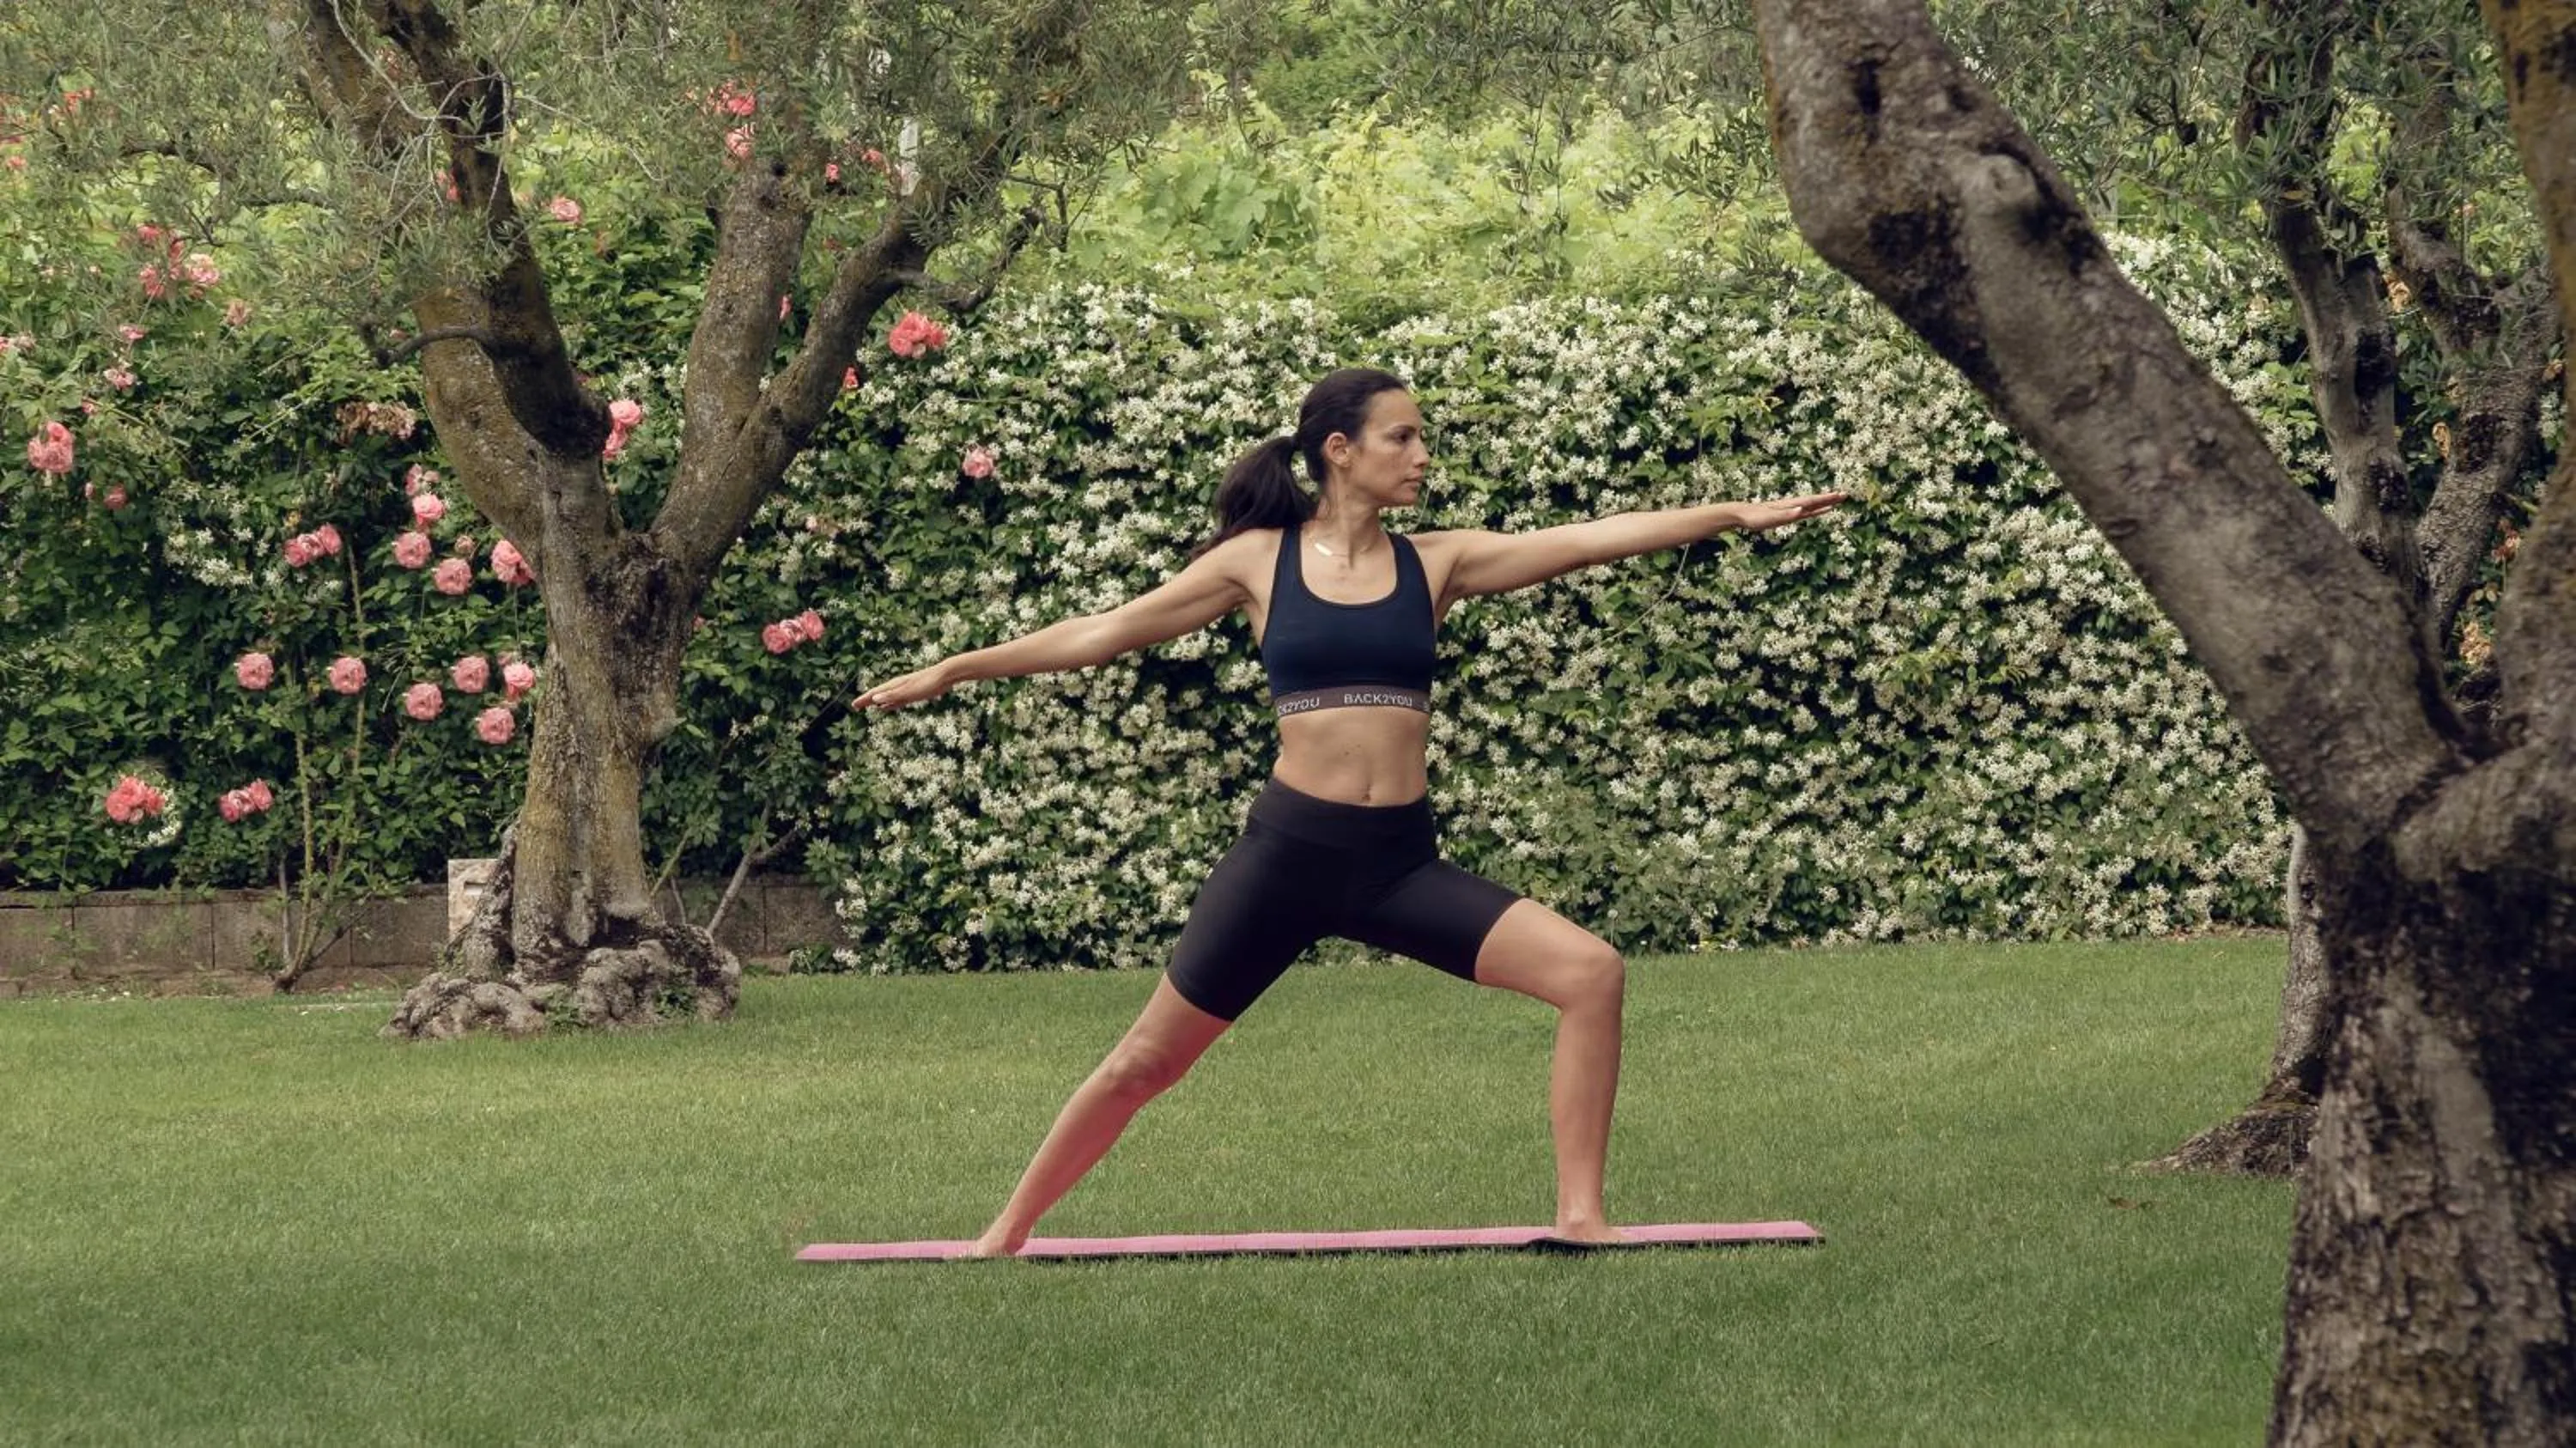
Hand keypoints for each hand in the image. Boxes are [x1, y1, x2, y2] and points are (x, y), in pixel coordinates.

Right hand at [852, 660, 956, 711]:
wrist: (945, 675)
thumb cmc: (928, 683)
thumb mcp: (909, 691)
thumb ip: (893, 695)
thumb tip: (874, 698)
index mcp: (895, 685)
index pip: (875, 693)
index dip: (864, 699)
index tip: (854, 705)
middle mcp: (898, 686)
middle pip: (879, 694)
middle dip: (867, 700)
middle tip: (855, 706)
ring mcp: (905, 690)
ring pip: (887, 697)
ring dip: (877, 702)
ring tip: (868, 706)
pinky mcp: (913, 694)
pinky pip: (897, 701)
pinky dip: (889, 704)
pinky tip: (886, 707)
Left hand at [1733, 491, 1849, 532]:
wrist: (1741, 514)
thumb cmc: (1755, 517)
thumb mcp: (1770, 518)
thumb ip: (1786, 515)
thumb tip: (1801, 510)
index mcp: (1790, 505)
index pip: (1812, 501)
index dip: (1826, 499)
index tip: (1839, 495)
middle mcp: (1792, 505)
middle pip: (1814, 501)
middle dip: (1829, 499)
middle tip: (1845, 495)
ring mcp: (1789, 509)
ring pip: (1810, 505)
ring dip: (1823, 503)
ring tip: (1836, 501)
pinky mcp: (1785, 514)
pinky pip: (1803, 512)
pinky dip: (1813, 510)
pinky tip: (1817, 510)